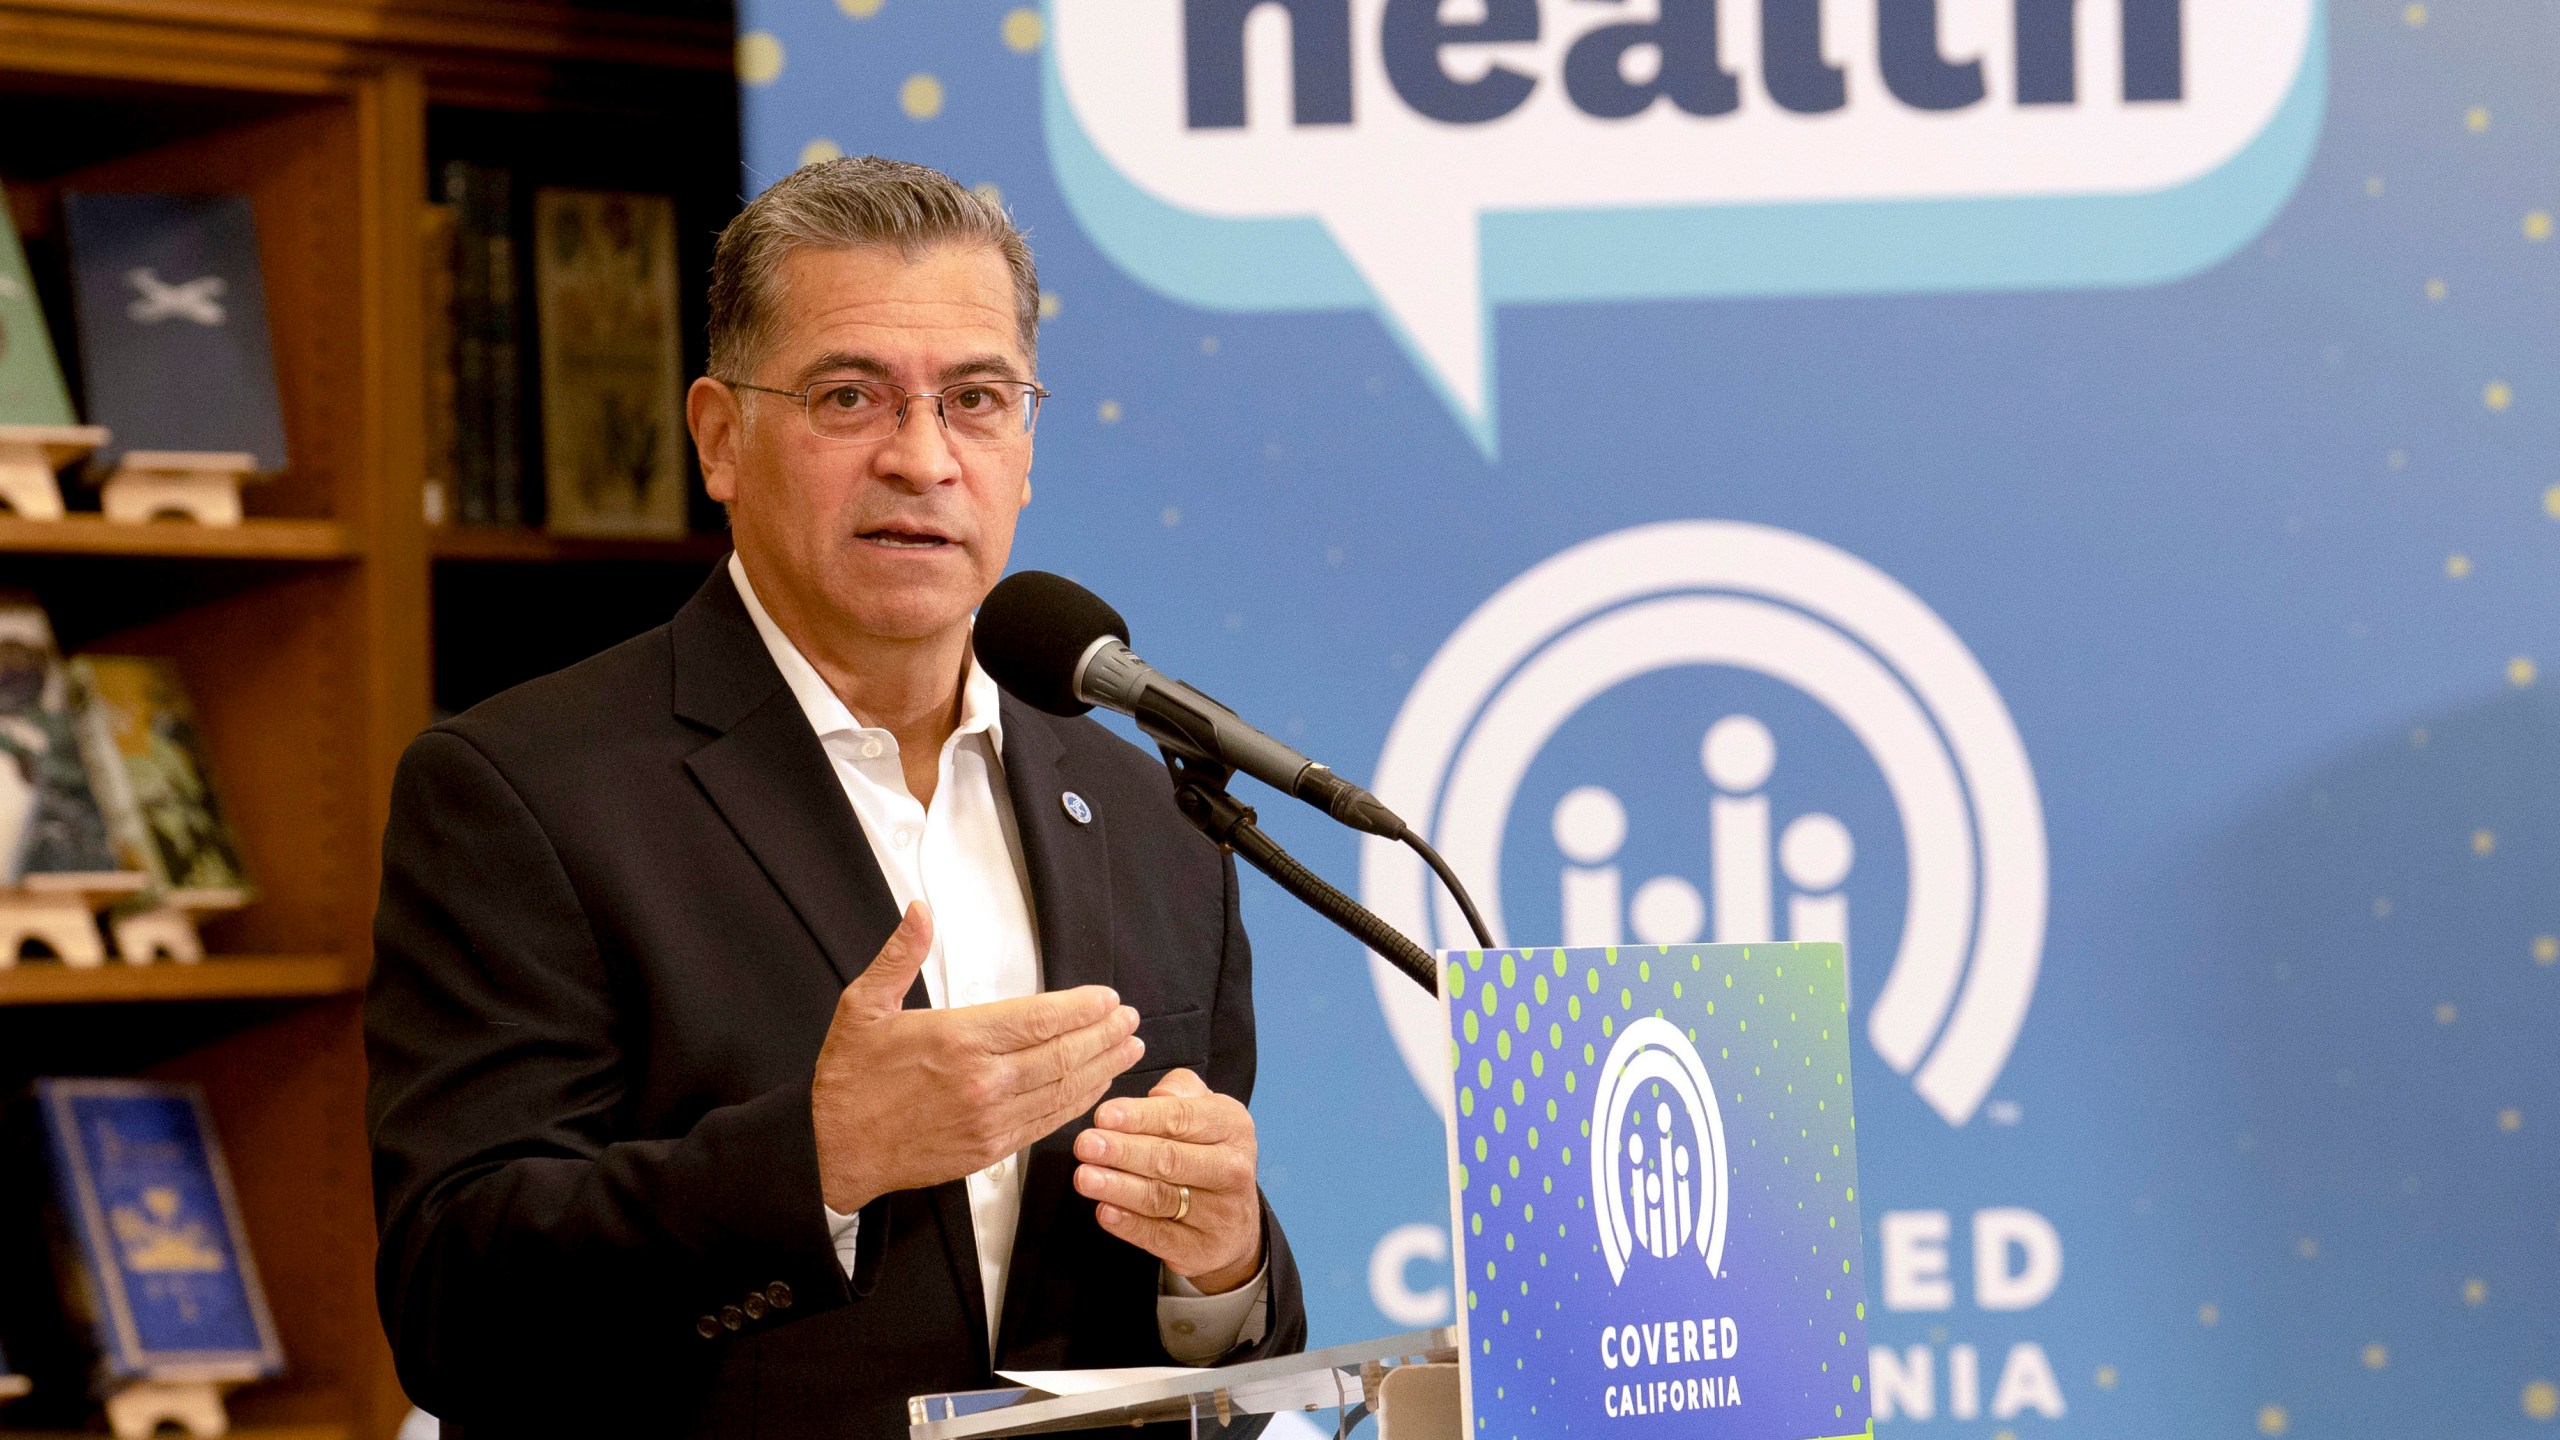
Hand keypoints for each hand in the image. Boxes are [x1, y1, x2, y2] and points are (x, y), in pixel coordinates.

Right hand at [813, 902, 1143, 1213]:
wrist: (834, 1149)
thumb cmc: (849, 1078)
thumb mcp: (863, 1006)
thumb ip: (899, 956)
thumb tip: (920, 910)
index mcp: (957, 1040)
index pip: (1038, 1019)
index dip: (1080, 1008)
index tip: (1106, 998)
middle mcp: (982, 1081)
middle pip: (1062, 1054)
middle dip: (1103, 1035)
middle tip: (1129, 1020)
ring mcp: (990, 1119)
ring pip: (1062, 1089)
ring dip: (1102, 1067)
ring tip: (1128, 1048)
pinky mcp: (990, 1148)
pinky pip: (1046, 1122)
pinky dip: (1077, 1102)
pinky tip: (1095, 1086)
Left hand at [1071, 1068, 1262, 1293]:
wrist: (1235, 1223)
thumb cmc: (1205, 1153)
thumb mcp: (1204, 1112)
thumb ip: (1180, 1091)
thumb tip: (1157, 1095)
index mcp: (1233, 1126)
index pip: (1182, 1117)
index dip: (1141, 1117)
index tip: (1103, 1116)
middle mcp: (1232, 1169)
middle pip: (1170, 1159)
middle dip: (1123, 1151)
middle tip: (1086, 1145)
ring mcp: (1220, 1214)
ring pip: (1161, 1198)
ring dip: (1118, 1187)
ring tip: (1084, 1177)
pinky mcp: (1202, 1249)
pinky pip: (1159, 1235)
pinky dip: (1129, 1224)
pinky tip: (1104, 1211)